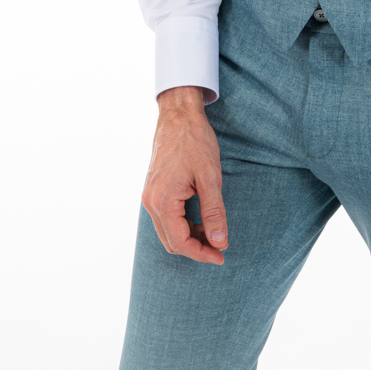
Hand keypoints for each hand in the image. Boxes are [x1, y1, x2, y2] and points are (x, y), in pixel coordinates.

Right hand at [141, 85, 228, 264]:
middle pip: (171, 241)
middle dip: (196, 248)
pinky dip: (182, 224)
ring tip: (212, 232)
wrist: (178, 114)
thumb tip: (219, 241)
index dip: (202, 253)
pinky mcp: (153, 189)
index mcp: (162, 201)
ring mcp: (149, 195)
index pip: (180, 243)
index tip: (221, 255)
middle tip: (220, 247)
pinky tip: (199, 218)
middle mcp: (150, 202)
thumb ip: (214, 212)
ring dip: (189, 236)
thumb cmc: (194, 141)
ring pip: (167, 230)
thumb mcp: (210, 177)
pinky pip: (165, 217)